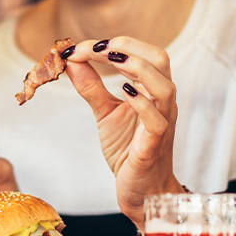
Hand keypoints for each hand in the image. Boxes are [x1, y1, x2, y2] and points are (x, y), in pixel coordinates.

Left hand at [64, 36, 181, 229]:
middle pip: (160, 60)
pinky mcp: (155, 145)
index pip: (144, 54)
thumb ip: (90, 87)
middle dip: (128, 47)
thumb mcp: (105, 113)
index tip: (81, 47)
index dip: (116, 43)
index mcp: (152, 90)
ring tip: (110, 59)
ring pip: (164, 87)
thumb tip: (70, 59)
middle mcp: (162, 102)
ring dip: (136, 68)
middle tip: (96, 48)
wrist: (142, 191)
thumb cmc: (129, 150)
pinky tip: (123, 92)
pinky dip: (141, 103)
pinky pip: (157, 120)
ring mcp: (162, 123)